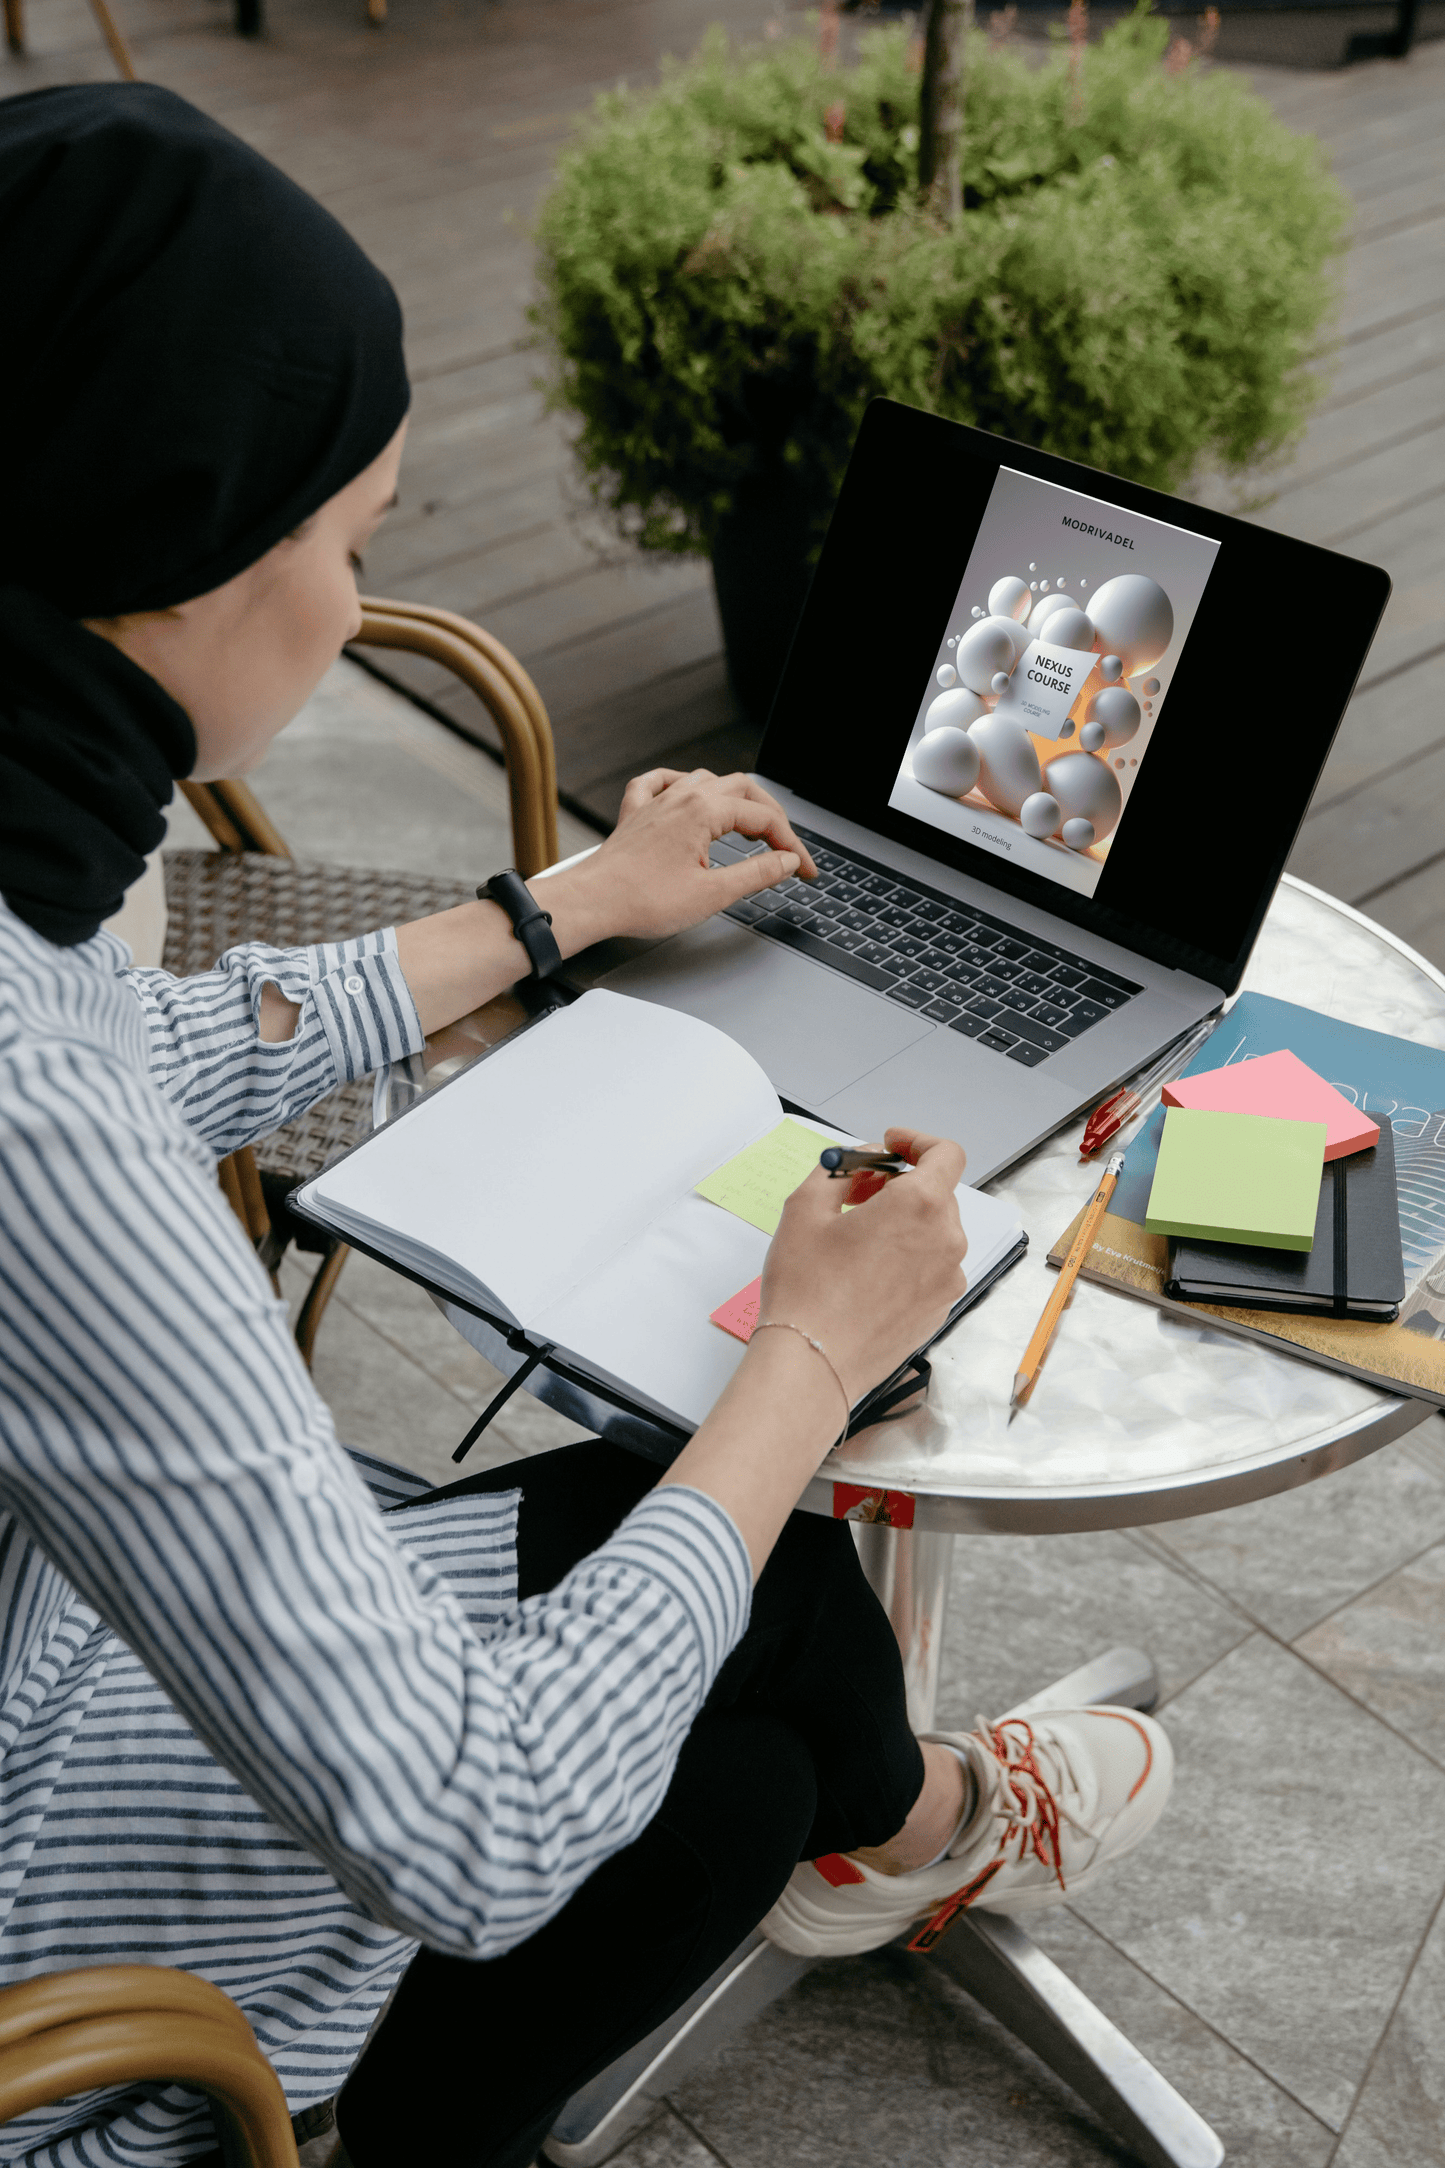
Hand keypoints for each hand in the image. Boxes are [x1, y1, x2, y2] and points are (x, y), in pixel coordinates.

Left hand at [552, 767, 816, 945]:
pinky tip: (683, 791)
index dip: (791, 844)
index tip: (804, 868)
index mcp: (704, 811)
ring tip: (747, 822)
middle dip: (770, 816)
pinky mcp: (635, 814)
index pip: (763, 818)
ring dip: (732, 797)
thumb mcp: (713, 894)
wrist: (592, 902)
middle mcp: (681, 797)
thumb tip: (786, 862)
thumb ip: (757, 874)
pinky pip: (658, 782)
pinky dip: (678, 783)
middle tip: (785, 845)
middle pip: (742, 788)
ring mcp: (656, 802)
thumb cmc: (642, 900)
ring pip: (705, 780)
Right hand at [754, 1126, 968, 1408]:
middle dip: (899, 1184)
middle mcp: (946, 1239)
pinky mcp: (941, 1308)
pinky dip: (908, 1256)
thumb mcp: (804, 1208)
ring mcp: (948, 1278)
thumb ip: (837, 1170)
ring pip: (934, 1231)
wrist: (813, 1363)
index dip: (917, 1142)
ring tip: (858, 1237)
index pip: (945, 1154)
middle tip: (856, 1194)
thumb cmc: (808, 1290)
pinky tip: (868, 1272)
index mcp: (920, 1205)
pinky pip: (931, 1265)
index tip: (890, 1147)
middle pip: (936, 1192)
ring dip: (903, 1222)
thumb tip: (854, 1163)